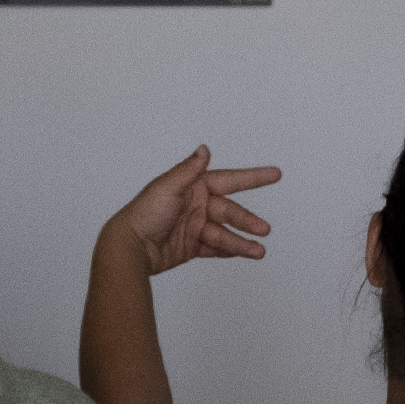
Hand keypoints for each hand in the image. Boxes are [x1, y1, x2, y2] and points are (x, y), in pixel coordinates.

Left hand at [101, 147, 280, 275]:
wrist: (130, 247)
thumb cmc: (144, 214)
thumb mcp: (168, 187)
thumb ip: (189, 170)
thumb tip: (204, 149)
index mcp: (193, 187)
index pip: (230, 180)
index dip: (253, 178)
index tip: (275, 174)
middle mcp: (196, 205)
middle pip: (229, 212)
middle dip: (247, 221)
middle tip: (264, 229)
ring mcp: (194, 226)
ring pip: (225, 233)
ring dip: (241, 242)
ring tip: (258, 252)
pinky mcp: (190, 246)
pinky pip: (215, 248)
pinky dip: (228, 251)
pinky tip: (242, 253)